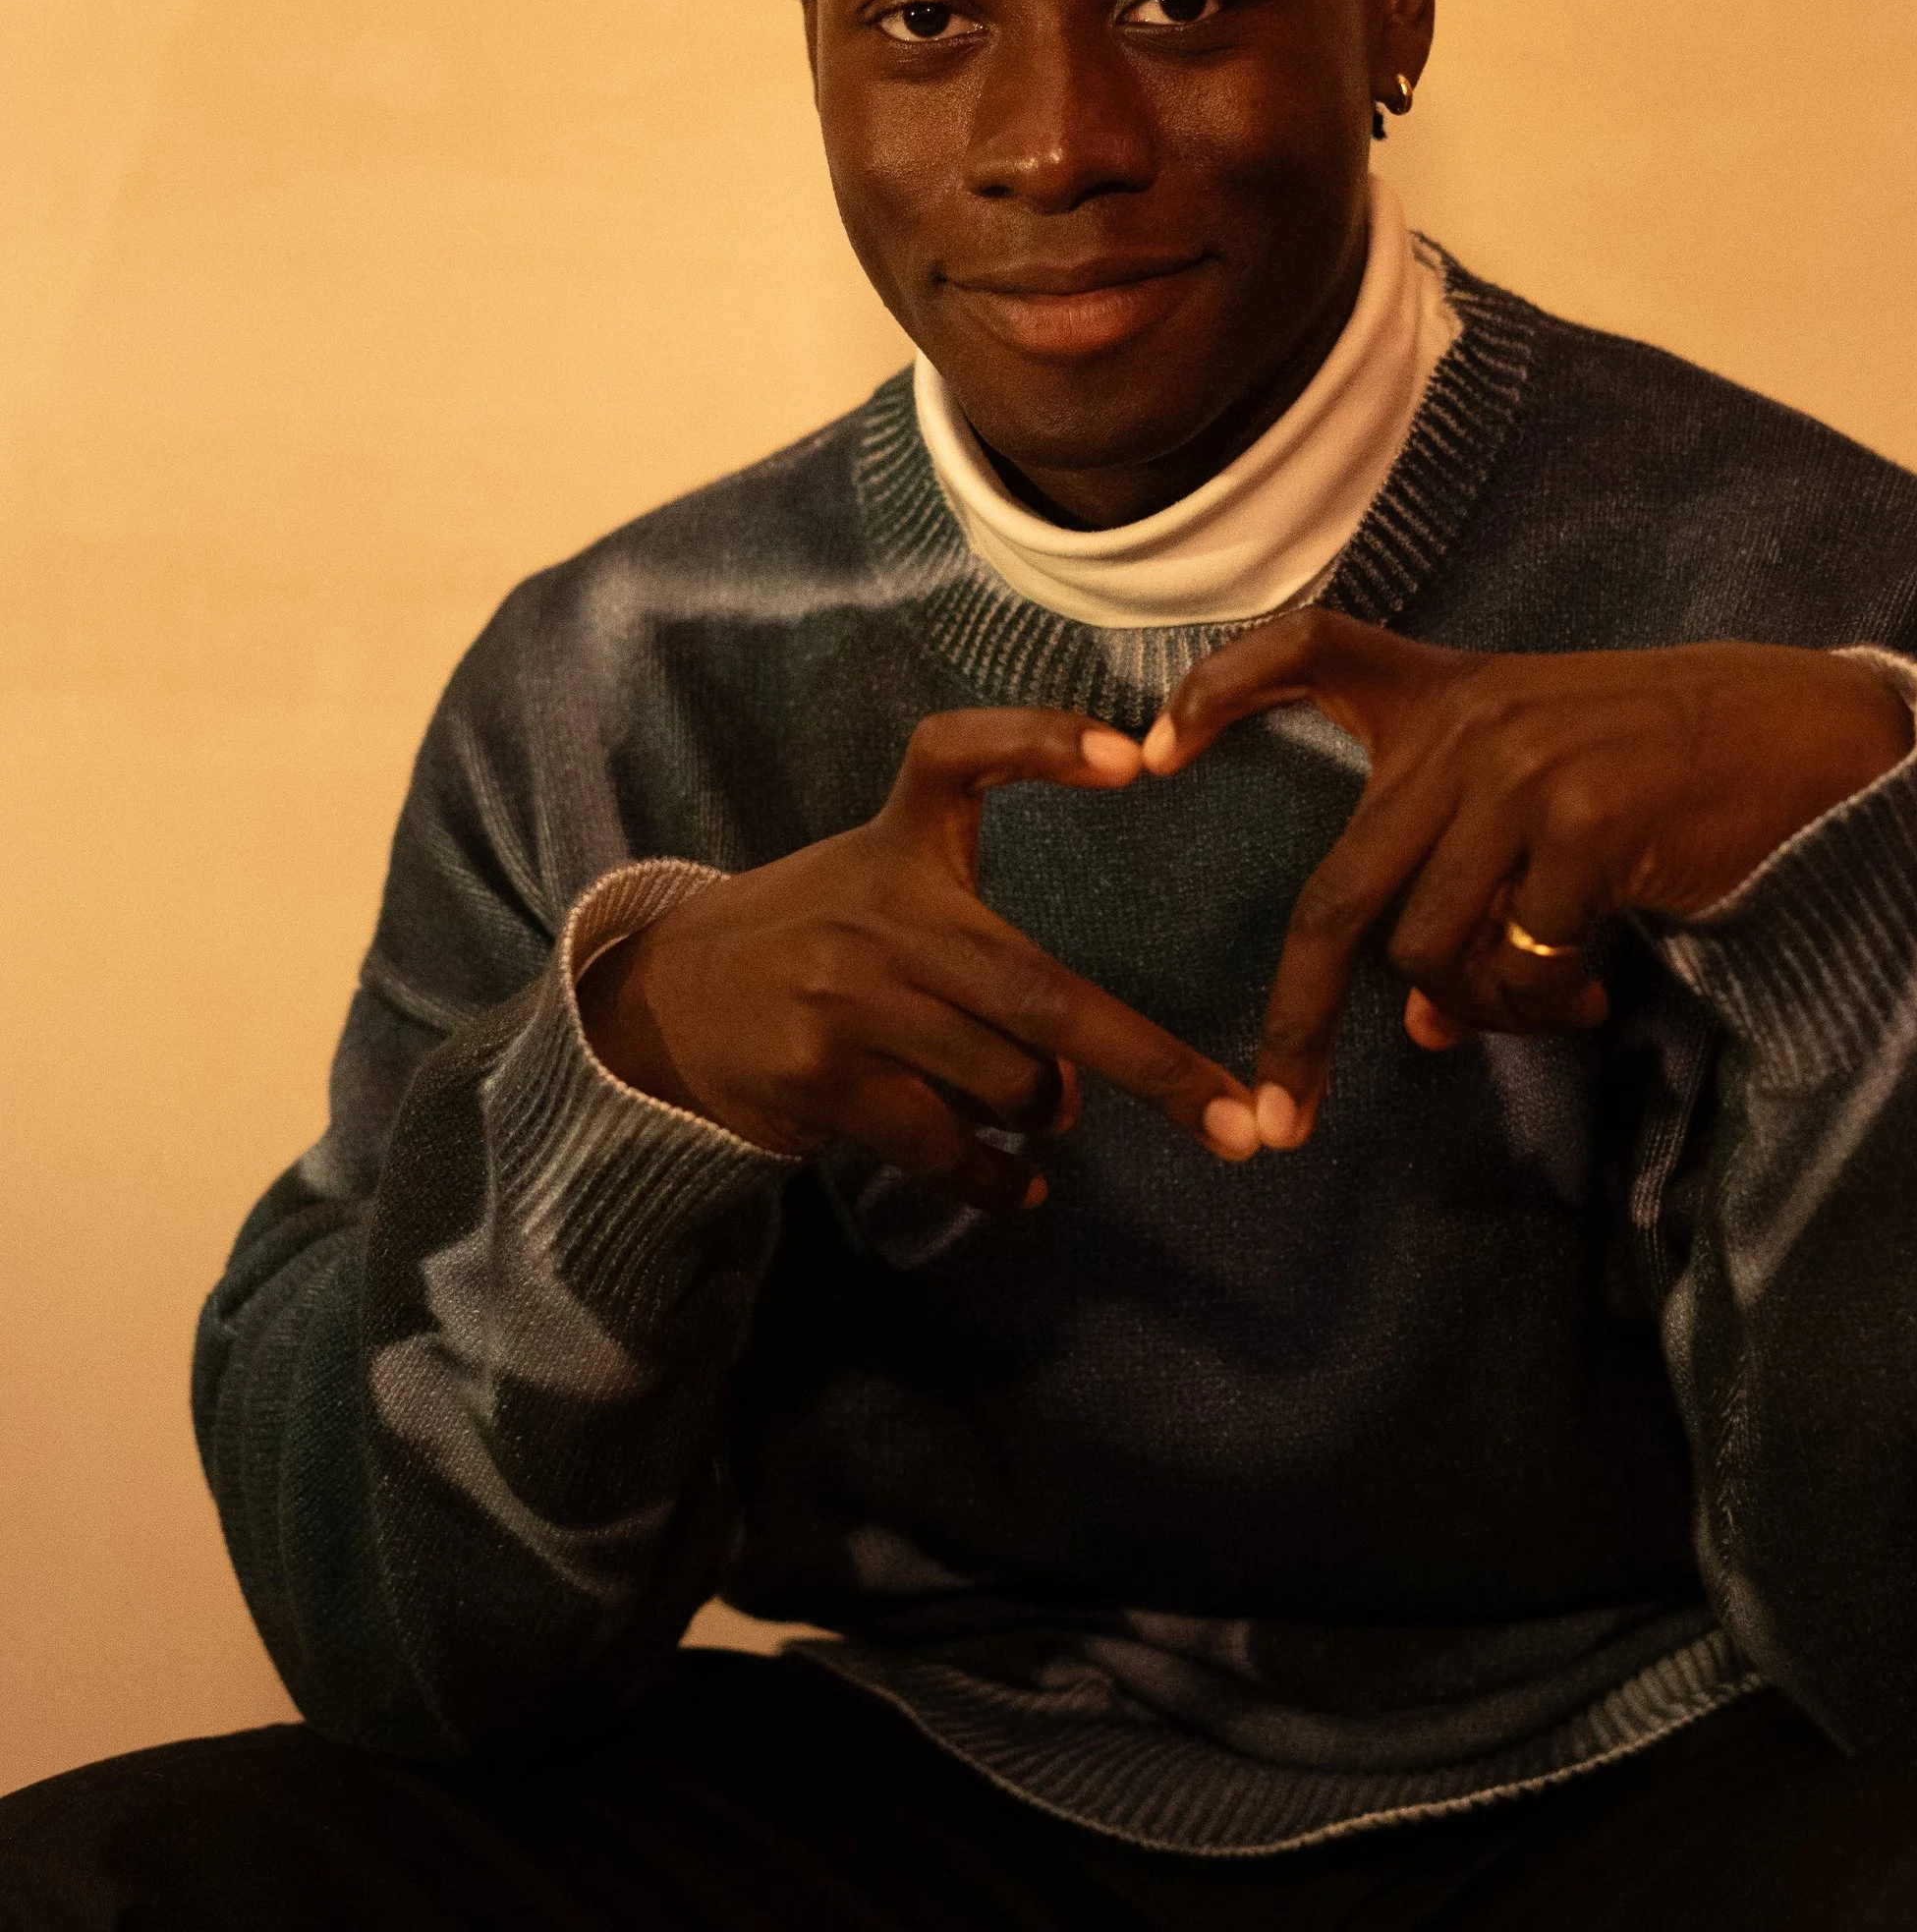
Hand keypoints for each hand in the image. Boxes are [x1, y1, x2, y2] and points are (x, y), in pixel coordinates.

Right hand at [581, 709, 1261, 1202]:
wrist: (663, 1001)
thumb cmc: (812, 937)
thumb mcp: (883, 879)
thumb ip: (985, 952)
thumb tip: (1078, 1084)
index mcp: (899, 843)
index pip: (958, 758)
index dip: (1039, 744)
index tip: (1133, 760)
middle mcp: (876, 913)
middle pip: (1042, 993)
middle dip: (1154, 1067)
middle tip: (1238, 1124)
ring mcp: (845, 1000)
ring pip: (1004, 1081)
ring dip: (1043, 1113)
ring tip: (1036, 1113)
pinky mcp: (819, 1079)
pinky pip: (943, 1147)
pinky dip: (995, 1180)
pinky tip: (1017, 1188)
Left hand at [1144, 618, 1910, 1143]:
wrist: (1804, 743)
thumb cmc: (1669, 775)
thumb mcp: (1549, 801)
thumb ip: (1466, 884)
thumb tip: (1425, 1025)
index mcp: (1448, 693)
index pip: (1310, 647)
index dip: (1221, 689)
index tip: (1149, 752)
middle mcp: (1467, 725)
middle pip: (1340, 897)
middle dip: (1301, 1023)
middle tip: (1281, 1114)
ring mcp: (1519, 770)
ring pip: (1429, 953)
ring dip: (1483, 1008)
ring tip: (1554, 997)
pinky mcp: (1579, 821)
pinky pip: (1515, 965)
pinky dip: (1542, 1003)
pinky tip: (1594, 986)